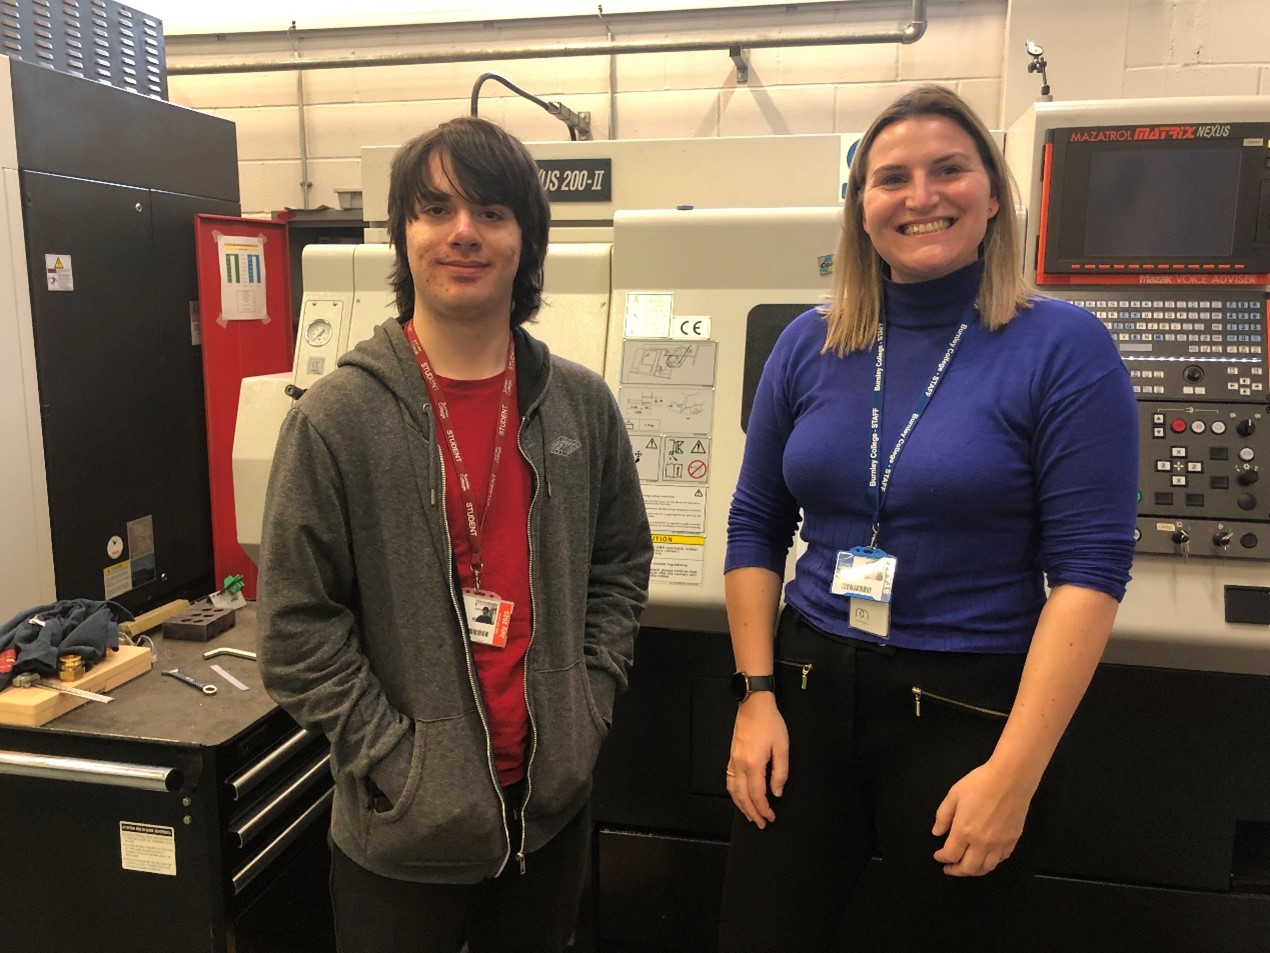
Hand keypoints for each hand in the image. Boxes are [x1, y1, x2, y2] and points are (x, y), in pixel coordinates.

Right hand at [726, 694, 787, 828]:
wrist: (754, 705)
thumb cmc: (770, 723)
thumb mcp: (782, 747)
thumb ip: (780, 772)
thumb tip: (776, 792)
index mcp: (753, 764)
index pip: (757, 794)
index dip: (764, 809)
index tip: (770, 818)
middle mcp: (740, 764)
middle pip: (742, 796)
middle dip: (752, 813)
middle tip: (761, 824)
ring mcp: (733, 760)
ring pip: (732, 790)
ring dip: (740, 806)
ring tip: (750, 815)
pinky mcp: (732, 756)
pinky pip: (729, 780)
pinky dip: (733, 793)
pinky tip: (739, 797)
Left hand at [931, 760, 1035, 875]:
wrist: (1010, 779)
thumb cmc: (980, 783)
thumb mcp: (954, 795)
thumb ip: (943, 816)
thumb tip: (937, 832)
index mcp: (964, 832)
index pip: (950, 855)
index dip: (942, 858)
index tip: (938, 856)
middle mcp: (982, 843)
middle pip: (968, 868)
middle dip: (956, 870)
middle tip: (950, 868)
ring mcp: (999, 844)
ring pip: (986, 868)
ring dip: (974, 871)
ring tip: (967, 867)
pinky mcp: (1012, 840)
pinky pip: (1001, 859)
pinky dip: (991, 863)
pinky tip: (986, 857)